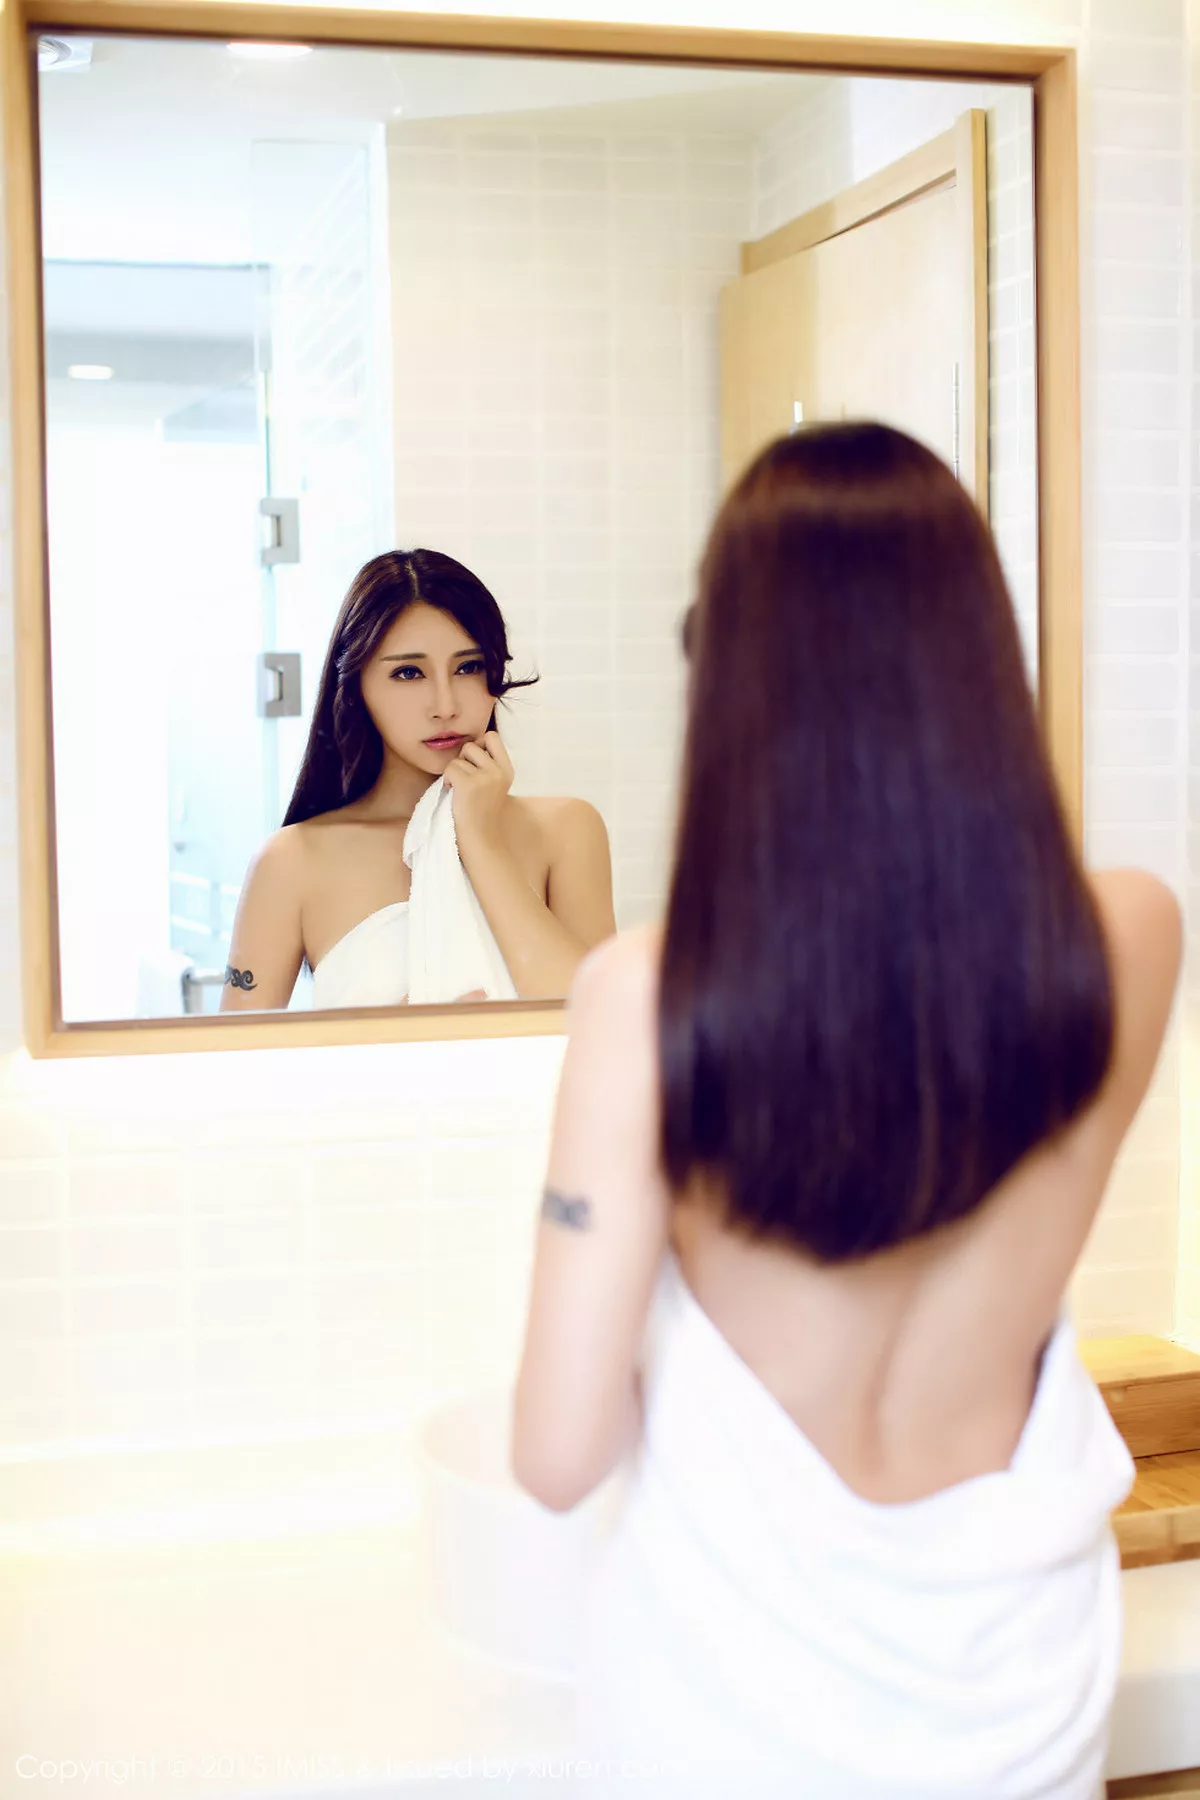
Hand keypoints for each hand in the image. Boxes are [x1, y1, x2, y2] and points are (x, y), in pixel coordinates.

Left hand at [442, 731, 513, 853]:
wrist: (481, 841)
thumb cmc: (482, 815)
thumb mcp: (494, 786)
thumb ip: (488, 766)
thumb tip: (469, 746)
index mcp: (507, 770)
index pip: (492, 737)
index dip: (479, 745)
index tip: (474, 763)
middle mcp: (499, 771)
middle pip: (472, 745)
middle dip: (463, 759)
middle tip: (465, 779)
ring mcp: (485, 777)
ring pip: (458, 758)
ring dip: (454, 772)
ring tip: (459, 790)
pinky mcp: (469, 784)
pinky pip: (449, 769)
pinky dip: (447, 780)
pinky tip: (452, 793)